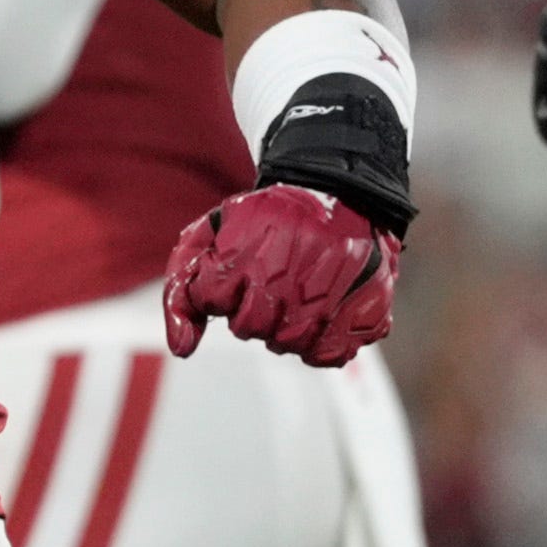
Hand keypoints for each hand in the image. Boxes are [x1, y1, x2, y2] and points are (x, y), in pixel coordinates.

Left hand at [164, 185, 397, 366]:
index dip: (220, 288)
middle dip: (251, 311)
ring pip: (289, 344)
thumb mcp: (210, 236)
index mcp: (248, 251)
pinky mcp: (365, 309)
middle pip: (250, 328)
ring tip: (296, 293)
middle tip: (269, 283)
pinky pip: (328, 354)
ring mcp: (331, 296)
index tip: (238, 267)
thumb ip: (181, 293)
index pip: (212, 299)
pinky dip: (320, 343)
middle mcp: (289, 275)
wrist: (340, 192)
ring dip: (285, 327)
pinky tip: (320, 316)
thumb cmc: (268, 220)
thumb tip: (181, 349)